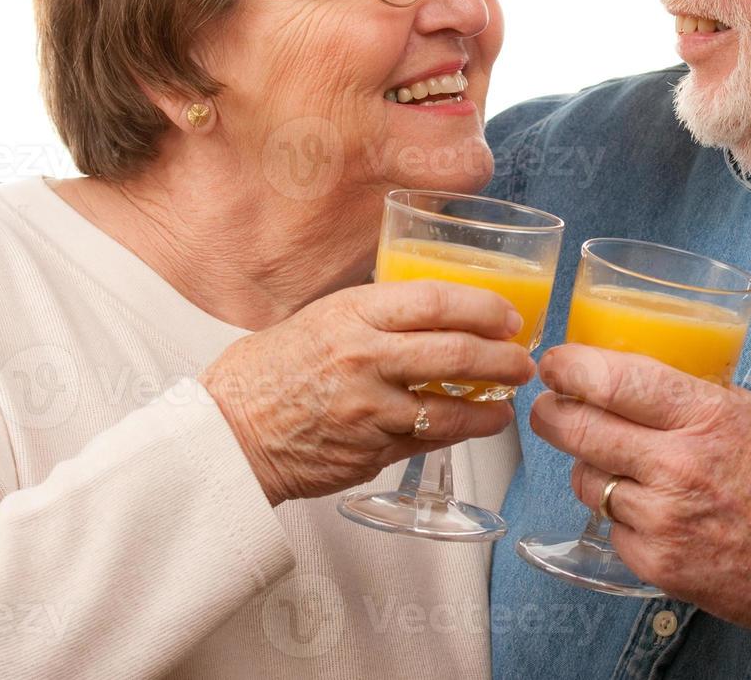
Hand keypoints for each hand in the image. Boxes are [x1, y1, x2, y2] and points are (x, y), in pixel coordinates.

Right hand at [201, 280, 533, 507]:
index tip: (508, 315)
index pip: (436, 300)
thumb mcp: (317, 319)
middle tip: (523, 359)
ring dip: (491, 404)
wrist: (226, 435)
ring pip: (452, 406)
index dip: (484, 307)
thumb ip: (372, 315)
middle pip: (456, 352)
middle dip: (503, 357)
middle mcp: (364, 359)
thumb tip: (429, 310)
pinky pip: (430, 439)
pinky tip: (477, 425)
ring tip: (509, 400)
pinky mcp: (371, 451)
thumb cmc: (265, 375)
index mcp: (351, 315)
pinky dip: (460, 432)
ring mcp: (370, 409)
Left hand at [530, 345, 750, 678]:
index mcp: (708, 417)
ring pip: (587, 480)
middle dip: (552, 413)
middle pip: (580, 429)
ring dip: (590, 466)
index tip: (557, 362)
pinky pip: (612, 527)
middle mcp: (678, 466)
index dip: (570, 367)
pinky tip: (652, 509)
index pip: (613, 381)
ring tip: (616, 462)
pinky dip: (621, 515)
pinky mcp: (658, 564)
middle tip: (549, 407)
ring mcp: (664, 519)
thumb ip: (709, 397)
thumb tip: (657, 381)